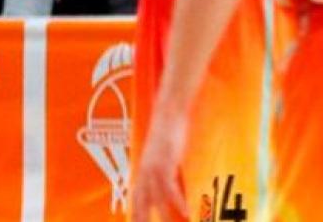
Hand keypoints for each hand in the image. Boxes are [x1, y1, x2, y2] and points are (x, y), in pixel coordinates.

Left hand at [132, 103, 188, 221]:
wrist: (169, 111)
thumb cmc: (168, 128)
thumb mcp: (163, 151)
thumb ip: (163, 164)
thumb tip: (169, 174)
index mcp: (143, 169)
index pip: (136, 198)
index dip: (135, 213)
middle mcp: (145, 171)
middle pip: (140, 203)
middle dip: (141, 219)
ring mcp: (154, 168)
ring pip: (155, 200)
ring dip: (162, 217)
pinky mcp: (166, 163)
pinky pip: (170, 188)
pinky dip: (178, 201)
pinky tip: (186, 212)